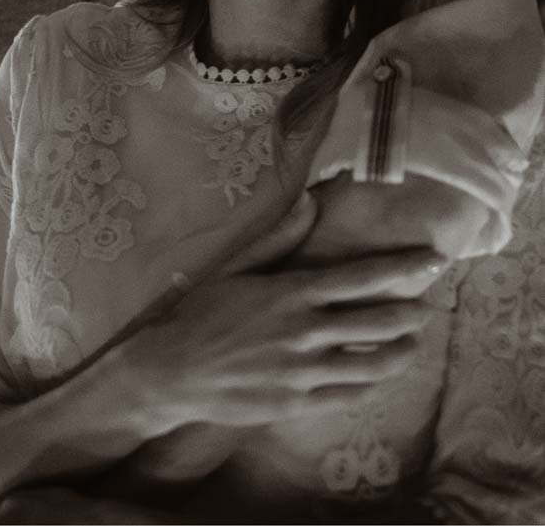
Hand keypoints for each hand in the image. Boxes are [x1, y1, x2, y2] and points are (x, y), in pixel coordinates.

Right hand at [114, 197, 443, 433]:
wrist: (173, 368)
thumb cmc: (201, 313)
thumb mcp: (234, 268)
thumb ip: (277, 239)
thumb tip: (308, 202)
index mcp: (290, 293)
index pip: (361, 277)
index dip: (403, 267)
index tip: (432, 259)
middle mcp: (304, 331)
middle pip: (380, 321)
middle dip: (413, 314)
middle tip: (427, 308)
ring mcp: (304, 370)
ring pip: (375, 363)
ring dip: (403, 352)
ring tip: (412, 344)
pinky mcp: (299, 402)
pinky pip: (352, 394)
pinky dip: (374, 383)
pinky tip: (379, 375)